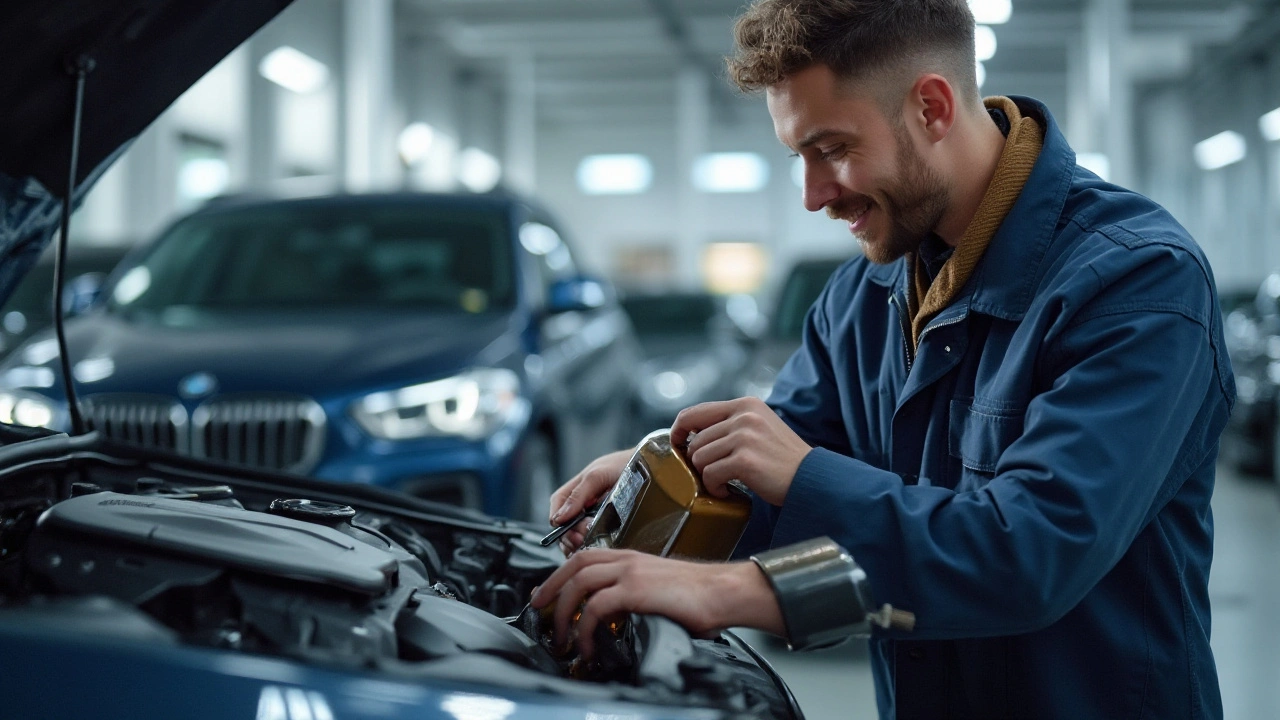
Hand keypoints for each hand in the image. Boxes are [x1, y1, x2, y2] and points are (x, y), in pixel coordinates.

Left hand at [529, 549, 784, 658]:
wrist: (724, 591)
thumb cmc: (701, 595)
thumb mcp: (660, 587)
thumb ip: (635, 594)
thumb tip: (618, 617)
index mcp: (632, 556)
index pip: (585, 557)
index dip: (561, 574)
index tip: (549, 592)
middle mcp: (628, 559)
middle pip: (575, 566)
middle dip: (551, 588)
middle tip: (539, 611)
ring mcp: (630, 572)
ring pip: (579, 585)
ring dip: (563, 613)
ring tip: (562, 638)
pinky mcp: (635, 590)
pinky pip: (595, 607)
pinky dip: (584, 628)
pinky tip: (588, 645)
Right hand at [548, 449, 631, 554]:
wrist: (652, 467)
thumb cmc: (624, 465)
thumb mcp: (597, 476)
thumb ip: (578, 495)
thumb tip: (558, 518)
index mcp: (575, 491)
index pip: (557, 508)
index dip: (558, 522)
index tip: (568, 531)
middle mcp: (583, 506)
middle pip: (565, 527)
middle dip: (569, 536)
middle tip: (581, 540)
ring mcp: (595, 517)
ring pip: (578, 537)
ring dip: (580, 545)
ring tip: (590, 544)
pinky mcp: (610, 527)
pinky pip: (597, 540)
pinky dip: (594, 547)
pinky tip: (599, 549)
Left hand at [672, 397, 810, 506]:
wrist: (811, 478)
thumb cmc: (783, 458)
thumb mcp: (759, 427)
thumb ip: (730, 424)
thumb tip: (692, 435)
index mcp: (744, 405)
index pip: (694, 413)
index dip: (679, 430)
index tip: (678, 445)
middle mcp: (744, 416)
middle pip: (695, 440)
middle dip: (698, 462)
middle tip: (713, 474)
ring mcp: (744, 437)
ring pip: (699, 458)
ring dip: (706, 476)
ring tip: (723, 483)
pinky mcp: (745, 460)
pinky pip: (710, 475)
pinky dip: (714, 488)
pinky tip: (727, 491)